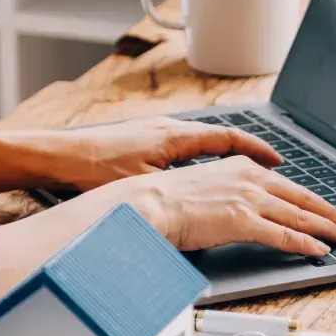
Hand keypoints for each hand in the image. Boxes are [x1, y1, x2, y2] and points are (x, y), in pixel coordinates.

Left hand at [34, 117, 281, 190]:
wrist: (57, 156)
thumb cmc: (95, 169)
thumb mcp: (143, 183)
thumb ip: (178, 191)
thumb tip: (208, 206)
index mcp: (175, 136)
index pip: (229, 139)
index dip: (258, 151)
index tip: (278, 163)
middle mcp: (169, 129)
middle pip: (222, 139)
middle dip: (251, 153)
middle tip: (276, 168)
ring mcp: (156, 134)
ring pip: (204, 144)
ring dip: (228, 157)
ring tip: (248, 173)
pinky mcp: (143, 143)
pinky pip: (186, 149)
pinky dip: (205, 160)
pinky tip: (205, 177)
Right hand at [102, 156, 335, 253]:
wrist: (148, 203)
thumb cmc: (165, 200)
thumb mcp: (203, 186)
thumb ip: (226, 193)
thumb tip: (236, 209)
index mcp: (241, 167)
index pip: (285, 185)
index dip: (309, 199)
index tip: (323, 208)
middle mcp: (250, 179)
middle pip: (300, 198)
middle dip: (326, 213)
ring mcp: (249, 199)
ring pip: (298, 216)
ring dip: (324, 229)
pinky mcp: (244, 221)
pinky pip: (285, 235)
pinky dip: (305, 244)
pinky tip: (318, 250)